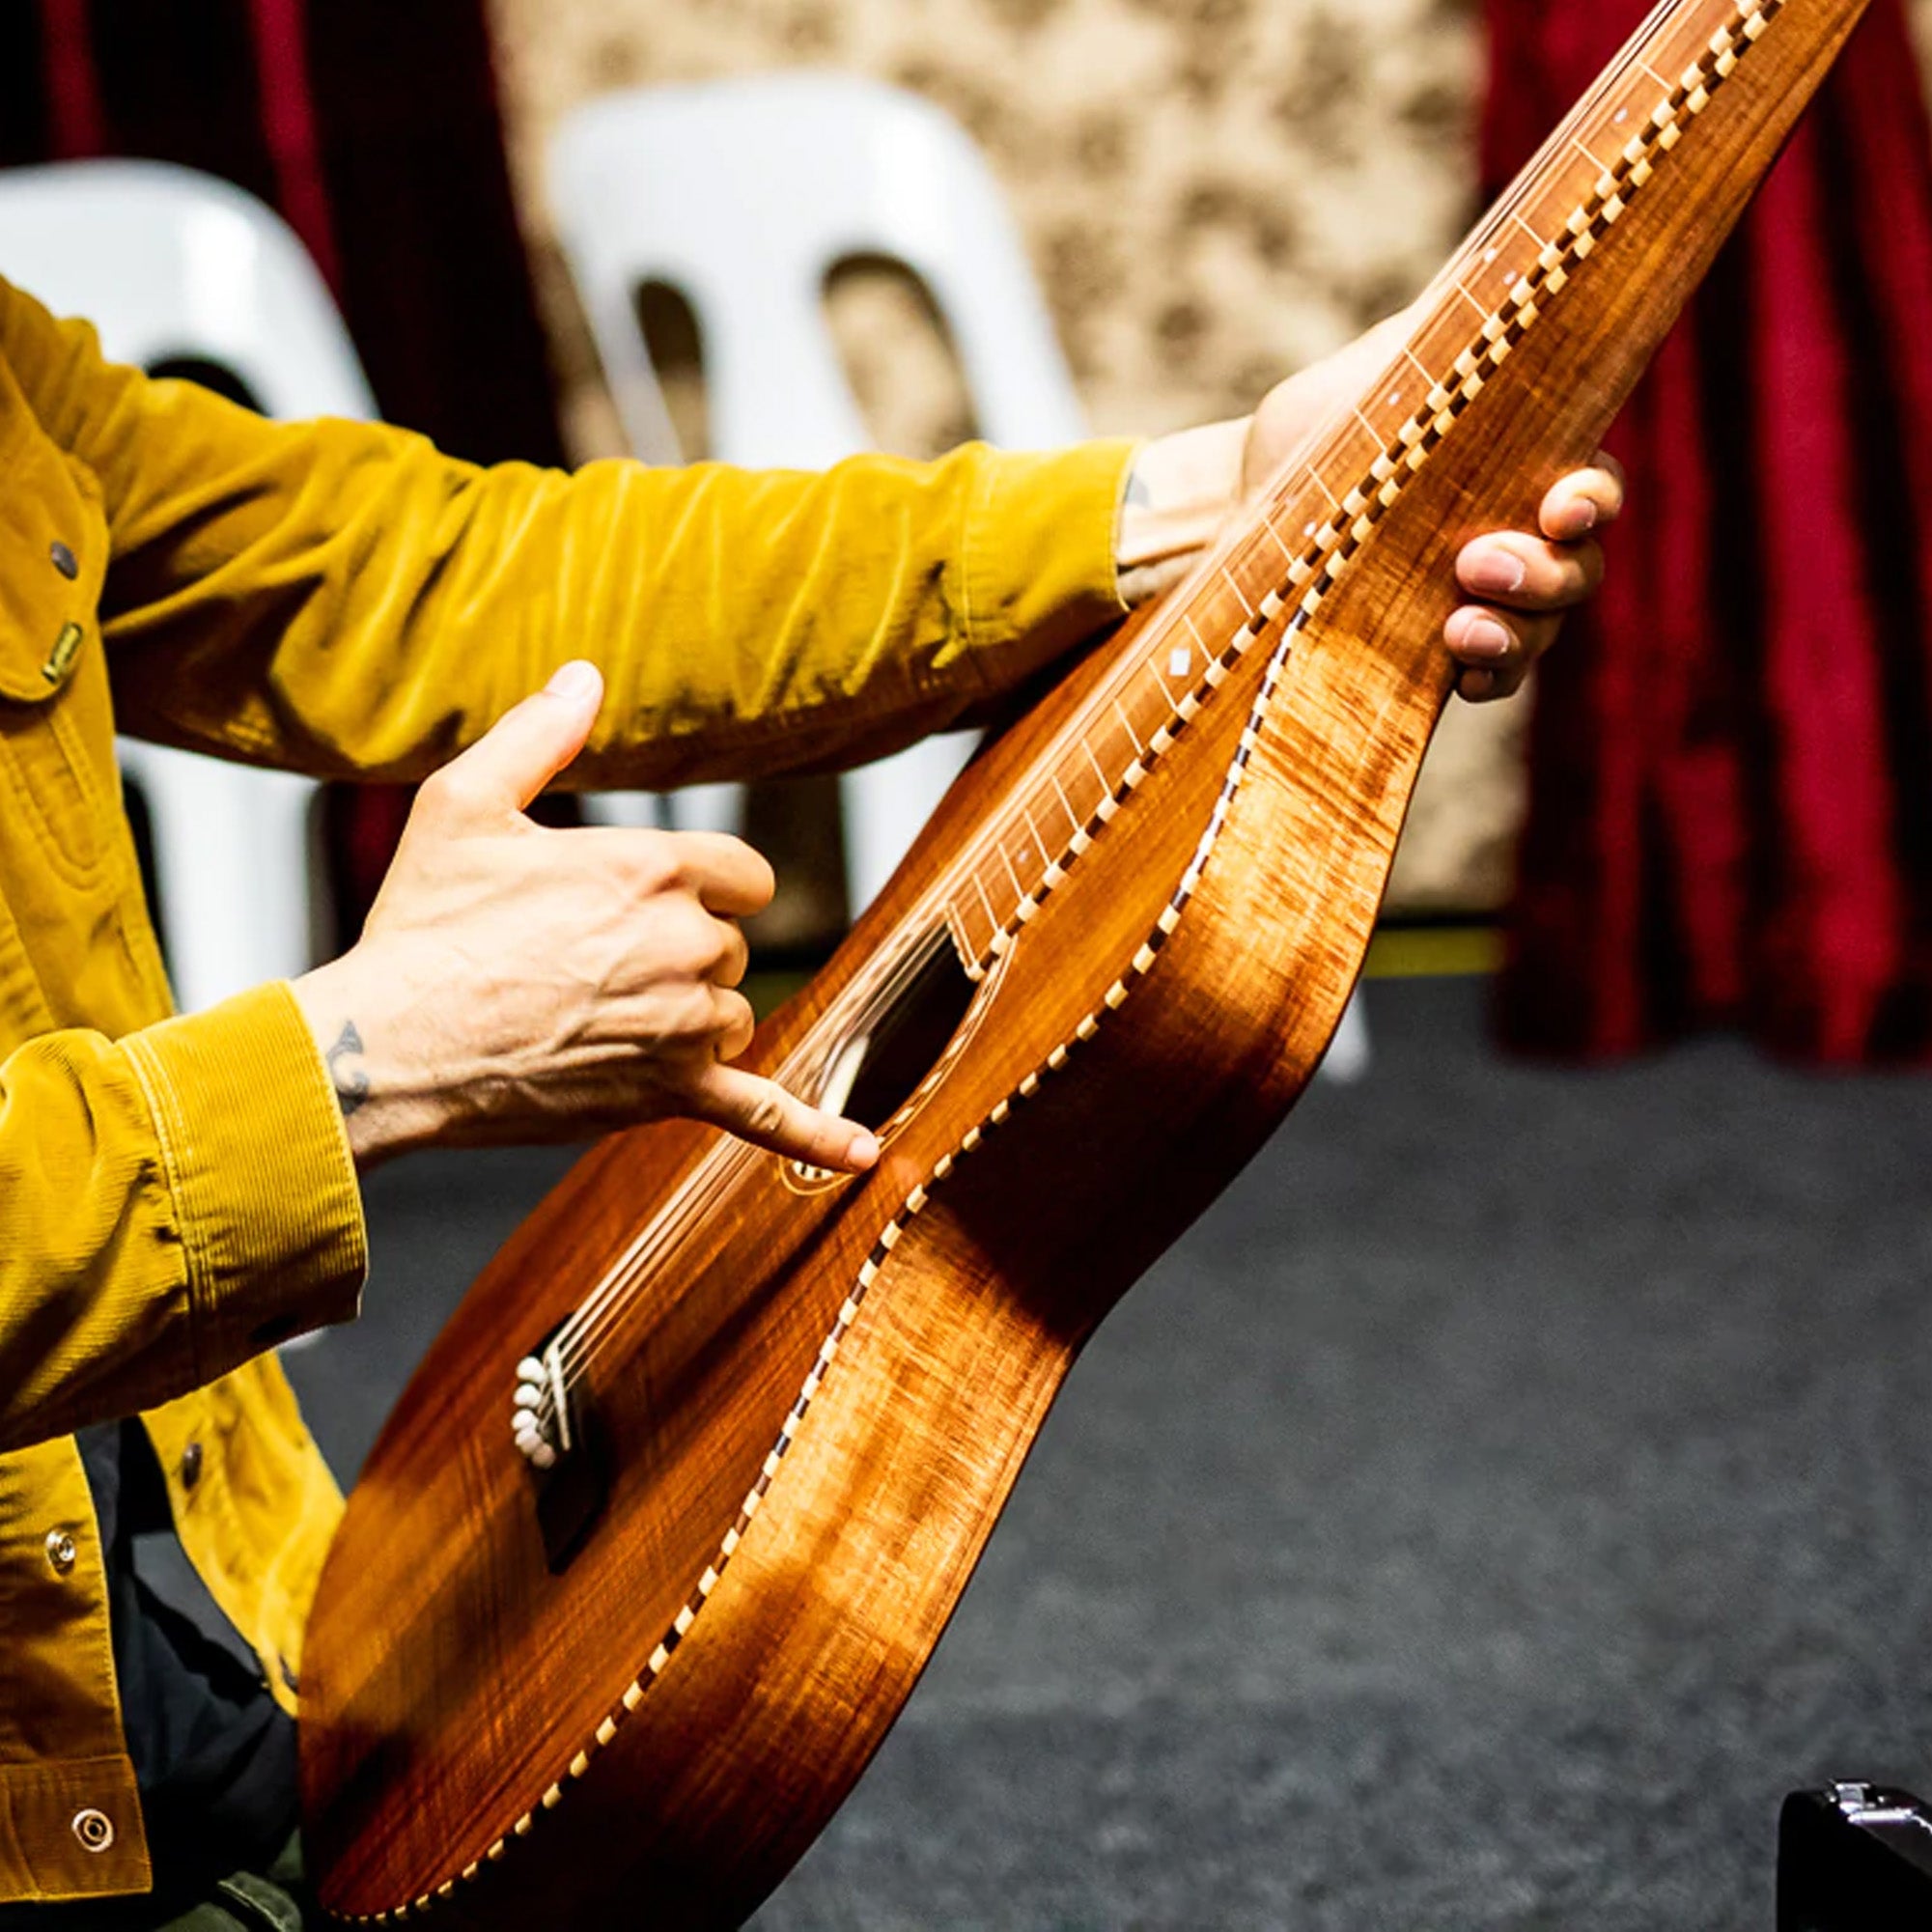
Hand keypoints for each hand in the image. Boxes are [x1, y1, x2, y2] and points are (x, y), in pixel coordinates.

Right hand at [291, 662, 878, 1175]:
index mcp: (655, 867)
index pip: (744, 874)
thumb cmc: (422, 925)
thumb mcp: (466, 804)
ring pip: (732, 1018)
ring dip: (689, 1020)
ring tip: (599, 1020)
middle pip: (732, 947)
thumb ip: (538, 736)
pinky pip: (760, 1113)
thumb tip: (584, 676)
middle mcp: (686, 943)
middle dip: (681, 956)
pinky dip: (815, 1132)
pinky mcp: (669, 1095)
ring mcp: (684, 1025)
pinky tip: (862, 1155)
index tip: (651, 903)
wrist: (389, 1045)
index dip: (703, 888)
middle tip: (588, 968)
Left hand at [1121, 310, 1625, 700]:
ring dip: (1516, 633)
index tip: (1560, 505)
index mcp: (1517, 463)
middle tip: (1481, 564)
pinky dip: (1490, 679)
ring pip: (1542, 629)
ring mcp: (1482, 602)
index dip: (1591, 501)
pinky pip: (1494, 679)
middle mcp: (1516, 535)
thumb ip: (1424, 346)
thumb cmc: (1309, 436)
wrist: (1234, 514)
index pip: (1590, 486)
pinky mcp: (1434, 655)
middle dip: (1546, 573)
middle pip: (1579, 567)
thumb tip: (1494, 280)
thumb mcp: (1360, 382)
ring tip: (1461, 627)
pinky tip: (1464, 678)